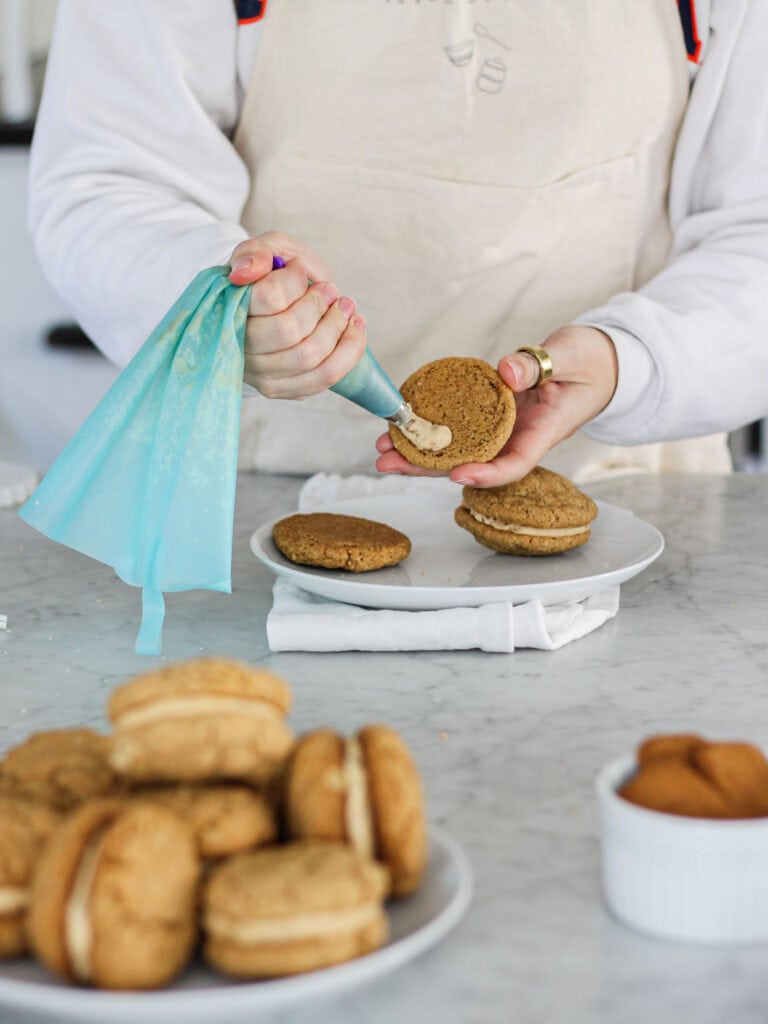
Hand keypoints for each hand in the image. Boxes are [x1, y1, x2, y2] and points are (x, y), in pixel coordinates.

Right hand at [229, 232, 365, 398]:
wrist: (271, 308)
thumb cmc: (270, 277)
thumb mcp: (266, 250)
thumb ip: (257, 252)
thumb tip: (247, 272)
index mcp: (229, 308)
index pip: (268, 298)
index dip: (293, 281)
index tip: (300, 270)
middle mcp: (239, 347)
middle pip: (289, 330)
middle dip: (319, 305)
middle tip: (330, 290)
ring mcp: (259, 373)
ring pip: (309, 356)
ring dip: (337, 327)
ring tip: (346, 306)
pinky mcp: (281, 389)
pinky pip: (324, 378)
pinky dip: (349, 351)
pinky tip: (355, 328)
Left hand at [375, 325, 617, 485]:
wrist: (599, 364)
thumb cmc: (591, 361)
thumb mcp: (571, 356)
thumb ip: (540, 366)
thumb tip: (506, 372)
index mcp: (544, 432)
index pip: (515, 463)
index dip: (486, 474)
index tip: (457, 474)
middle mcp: (519, 437)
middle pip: (472, 462)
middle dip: (428, 467)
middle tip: (387, 463)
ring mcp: (504, 428)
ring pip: (459, 448)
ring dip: (419, 451)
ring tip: (383, 449)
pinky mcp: (493, 415)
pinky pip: (459, 426)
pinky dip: (431, 427)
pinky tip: (402, 424)